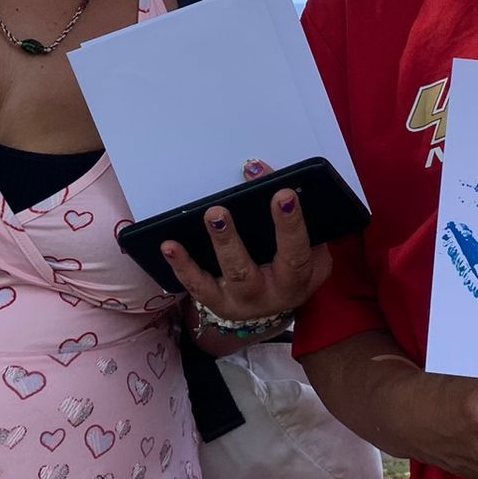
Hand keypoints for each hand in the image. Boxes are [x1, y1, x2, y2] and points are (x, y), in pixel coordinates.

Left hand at [160, 158, 333, 321]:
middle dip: (227, 241)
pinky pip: (194, 286)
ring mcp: (236, 302)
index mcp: (295, 280)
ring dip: (194, 259)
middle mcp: (265, 296)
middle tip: (216, 211)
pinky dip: (180, 266)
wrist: (280, 308)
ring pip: (212, 283)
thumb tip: (255, 170)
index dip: (289, 224)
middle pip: (243, 272)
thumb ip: (290, 210)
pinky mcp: (215, 302)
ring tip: (176, 239)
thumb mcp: (309, 247)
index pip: (294, 253)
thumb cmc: (294, 269)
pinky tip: (168, 246)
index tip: (283, 194)